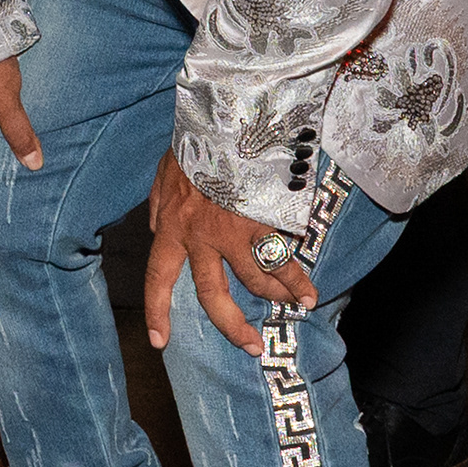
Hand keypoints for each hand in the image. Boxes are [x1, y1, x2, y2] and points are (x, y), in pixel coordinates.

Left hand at [140, 151, 315, 353]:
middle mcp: (199, 237)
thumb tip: (158, 227)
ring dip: (276, 297)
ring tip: (296, 308)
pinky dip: (297, 278)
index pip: (158, 277)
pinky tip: (309, 294)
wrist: (220, 120)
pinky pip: (280, 258)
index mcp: (172, 227)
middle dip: (231, 325)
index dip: (158, 310)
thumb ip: (160, 207)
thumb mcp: (163, 176)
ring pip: (254, 279)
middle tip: (251, 346)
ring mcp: (231, 231)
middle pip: (212, 294)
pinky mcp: (260, 220)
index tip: (160, 341)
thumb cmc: (192, 144)